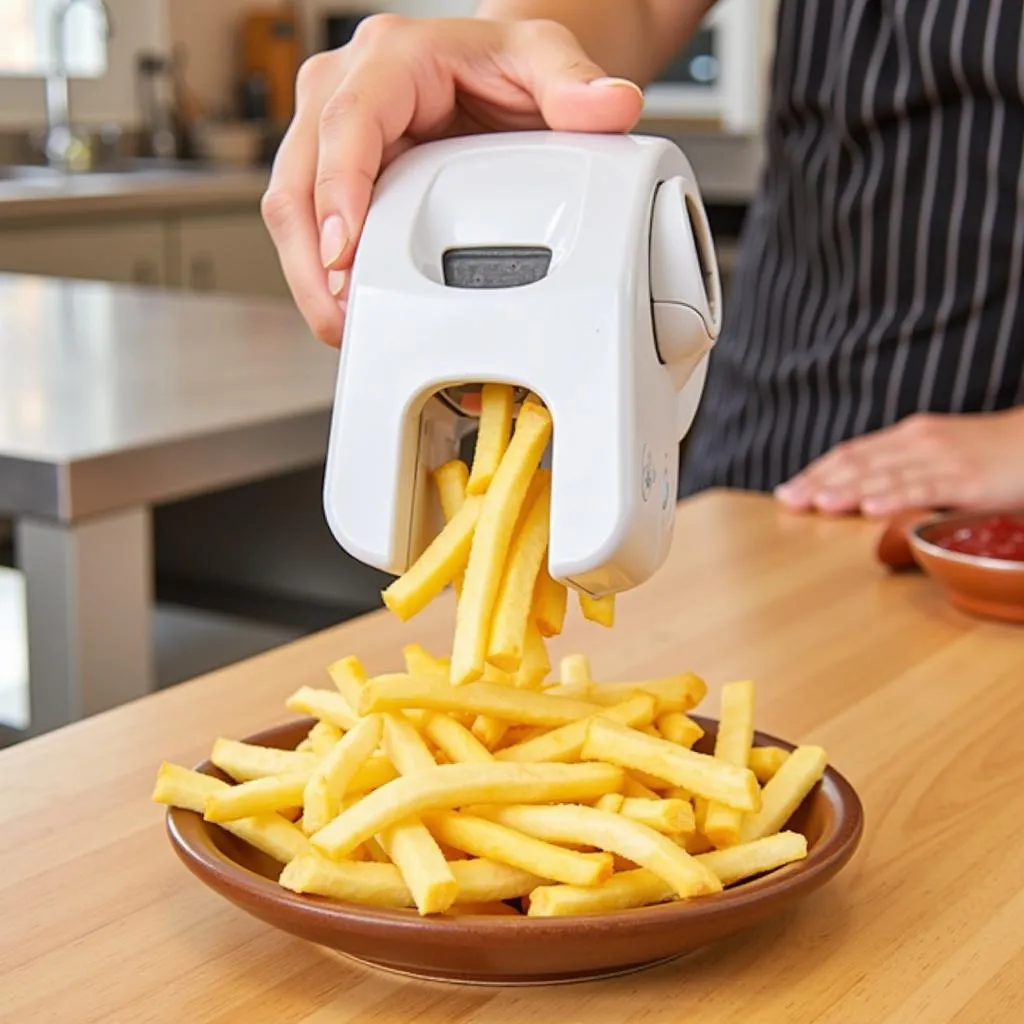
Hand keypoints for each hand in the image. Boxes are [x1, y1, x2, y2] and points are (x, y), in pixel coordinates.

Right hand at [261, 14, 643, 345]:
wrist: (488, 73)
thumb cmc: (502, 65)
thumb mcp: (542, 58)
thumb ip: (572, 83)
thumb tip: (610, 107)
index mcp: (388, 61)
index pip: (347, 124)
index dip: (337, 191)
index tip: (344, 250)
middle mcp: (342, 93)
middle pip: (298, 179)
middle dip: (312, 258)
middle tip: (342, 317)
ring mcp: (328, 138)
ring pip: (292, 211)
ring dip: (311, 277)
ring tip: (344, 329)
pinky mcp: (331, 177)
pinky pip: (311, 230)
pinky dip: (325, 277)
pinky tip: (350, 314)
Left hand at [773, 409, 1023, 517]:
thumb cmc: (994, 455)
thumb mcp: (942, 457)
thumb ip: (905, 470)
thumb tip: (865, 494)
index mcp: (910, 437)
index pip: (853, 454)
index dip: (817, 472)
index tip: (787, 491)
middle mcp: (919, 443)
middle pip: (858, 463)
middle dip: (819, 483)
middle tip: (787, 501)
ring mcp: (942, 460)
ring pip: (884, 476)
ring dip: (846, 491)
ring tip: (816, 504)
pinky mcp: (966, 481)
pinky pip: (925, 489)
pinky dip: (894, 498)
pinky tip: (870, 509)